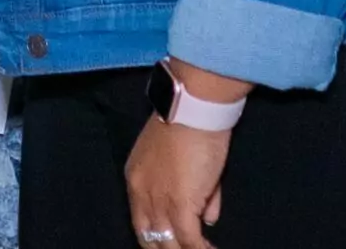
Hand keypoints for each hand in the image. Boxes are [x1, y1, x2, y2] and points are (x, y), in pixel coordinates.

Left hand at [125, 116, 225, 248]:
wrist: (193, 110)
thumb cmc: (190, 128)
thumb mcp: (184, 163)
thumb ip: (196, 193)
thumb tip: (209, 219)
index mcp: (136, 180)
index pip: (141, 223)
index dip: (156, 239)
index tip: (172, 246)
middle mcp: (141, 193)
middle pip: (149, 238)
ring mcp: (158, 201)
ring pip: (169, 244)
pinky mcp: (179, 205)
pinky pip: (190, 241)